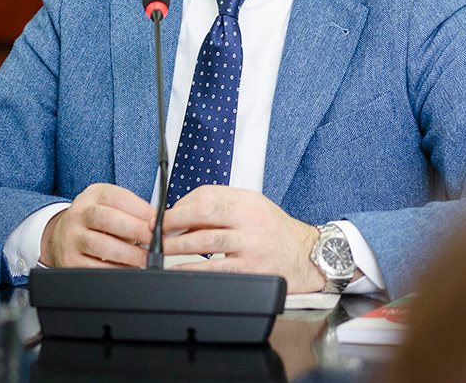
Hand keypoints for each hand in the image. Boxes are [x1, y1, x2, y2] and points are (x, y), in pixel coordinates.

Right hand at [40, 183, 155, 268]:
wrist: (60, 235)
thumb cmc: (95, 219)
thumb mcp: (111, 204)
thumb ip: (134, 210)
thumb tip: (161, 224)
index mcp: (94, 195)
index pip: (118, 198)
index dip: (141, 210)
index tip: (158, 221)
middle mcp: (80, 214)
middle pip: (108, 219)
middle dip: (136, 231)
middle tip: (156, 240)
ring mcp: (72, 237)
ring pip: (101, 245)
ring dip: (128, 254)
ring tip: (146, 258)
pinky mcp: (70, 260)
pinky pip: (95, 267)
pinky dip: (115, 269)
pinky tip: (129, 268)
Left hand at [161, 186, 323, 292]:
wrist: (308, 256)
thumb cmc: (277, 233)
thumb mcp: (254, 209)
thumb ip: (223, 208)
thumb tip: (184, 215)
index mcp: (248, 200)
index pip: (207, 194)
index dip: (180, 204)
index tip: (165, 215)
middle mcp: (250, 219)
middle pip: (203, 213)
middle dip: (173, 222)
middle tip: (157, 231)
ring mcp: (251, 244)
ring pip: (205, 240)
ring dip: (177, 246)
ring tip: (161, 250)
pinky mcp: (252, 269)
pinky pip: (215, 268)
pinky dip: (192, 269)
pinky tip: (178, 270)